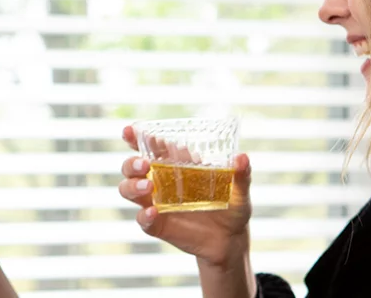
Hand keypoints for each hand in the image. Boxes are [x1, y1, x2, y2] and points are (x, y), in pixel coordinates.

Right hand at [118, 126, 252, 266]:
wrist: (230, 239)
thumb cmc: (232, 207)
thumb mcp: (240, 190)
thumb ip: (242, 174)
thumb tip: (241, 158)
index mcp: (176, 165)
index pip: (151, 147)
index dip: (136, 138)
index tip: (131, 131)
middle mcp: (160, 181)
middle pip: (132, 167)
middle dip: (132, 162)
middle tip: (145, 164)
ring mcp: (156, 203)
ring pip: (128, 190)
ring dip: (133, 185)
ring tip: (148, 187)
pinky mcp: (157, 224)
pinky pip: (142, 219)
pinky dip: (144, 215)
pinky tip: (153, 212)